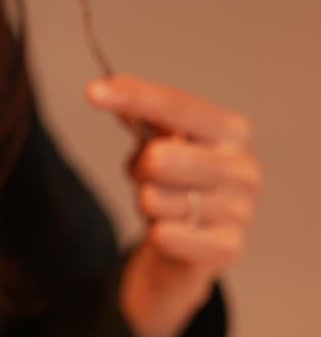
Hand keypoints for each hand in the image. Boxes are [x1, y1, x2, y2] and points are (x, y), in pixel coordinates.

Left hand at [87, 75, 260, 336]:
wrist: (194, 248)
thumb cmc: (178, 186)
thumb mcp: (162, 143)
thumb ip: (141, 115)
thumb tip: (106, 88)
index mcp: (233, 132)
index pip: (177, 108)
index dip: (134, 97)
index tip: (93, 91)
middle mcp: (243, 168)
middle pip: (159, 158)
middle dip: (140, 170)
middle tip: (150, 180)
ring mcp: (239, 210)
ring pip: (152, 200)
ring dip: (146, 205)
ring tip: (164, 208)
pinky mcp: (226, 247)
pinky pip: (162, 235)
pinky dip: (155, 234)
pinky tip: (169, 233)